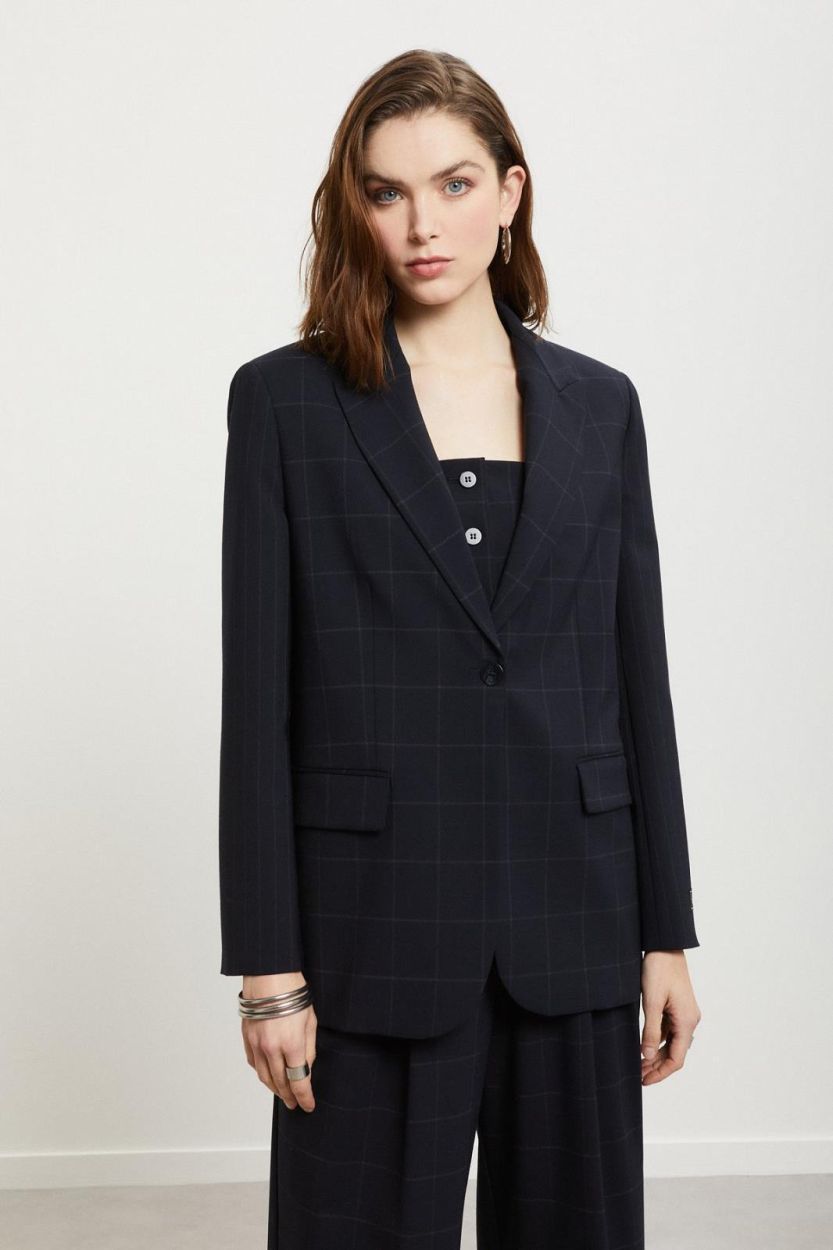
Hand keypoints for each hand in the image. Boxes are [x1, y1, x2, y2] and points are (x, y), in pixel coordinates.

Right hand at [240, 971, 316, 1111]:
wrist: (269, 975)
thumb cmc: (293, 994)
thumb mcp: (310, 1021)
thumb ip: (308, 1049)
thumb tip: (306, 1069)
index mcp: (291, 1044)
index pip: (298, 1081)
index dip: (304, 1097)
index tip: (308, 1106)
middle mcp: (271, 1048)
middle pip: (280, 1083)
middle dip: (289, 1097)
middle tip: (296, 1104)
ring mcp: (256, 1044)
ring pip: (264, 1077)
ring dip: (274, 1089)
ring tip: (283, 1094)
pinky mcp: (247, 1038)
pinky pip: (253, 1063)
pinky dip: (261, 1073)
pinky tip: (268, 1076)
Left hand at [639, 950, 701, 1084]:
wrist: (665, 946)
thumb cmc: (659, 970)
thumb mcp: (651, 1002)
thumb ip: (650, 1030)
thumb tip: (646, 1056)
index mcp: (686, 1022)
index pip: (677, 1059)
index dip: (661, 1073)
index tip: (644, 1081)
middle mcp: (689, 1020)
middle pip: (674, 1053)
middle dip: (656, 1066)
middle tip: (636, 1075)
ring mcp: (684, 1014)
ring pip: (671, 1043)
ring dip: (655, 1055)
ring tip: (637, 1064)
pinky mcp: (677, 1008)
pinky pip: (669, 1031)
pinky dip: (657, 1041)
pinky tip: (643, 1045)